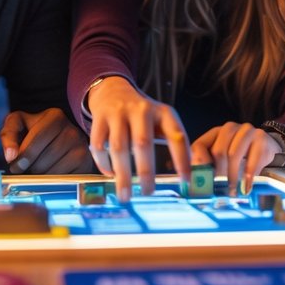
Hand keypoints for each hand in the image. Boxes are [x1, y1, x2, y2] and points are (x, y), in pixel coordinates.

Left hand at [0, 108, 94, 173]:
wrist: (60, 138)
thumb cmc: (35, 132)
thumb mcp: (19, 125)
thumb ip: (8, 134)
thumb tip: (11, 156)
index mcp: (55, 117)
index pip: (37, 139)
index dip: (23, 155)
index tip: (14, 166)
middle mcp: (72, 131)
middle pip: (44, 160)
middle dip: (30, 169)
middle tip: (27, 169)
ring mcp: (82, 149)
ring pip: (53, 173)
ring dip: (41, 177)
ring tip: (39, 171)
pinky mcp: (86, 165)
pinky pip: (64, 182)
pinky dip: (53, 183)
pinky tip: (50, 175)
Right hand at [86, 76, 191, 200]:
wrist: (113, 90)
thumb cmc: (142, 114)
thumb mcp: (161, 119)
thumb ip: (172, 140)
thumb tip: (186, 176)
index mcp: (163, 112)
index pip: (176, 135)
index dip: (182, 159)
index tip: (185, 181)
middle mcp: (141, 110)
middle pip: (143, 143)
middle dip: (146, 172)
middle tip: (148, 193)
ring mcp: (118, 113)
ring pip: (119, 147)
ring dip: (122, 174)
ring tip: (125, 194)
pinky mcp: (100, 118)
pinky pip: (99, 145)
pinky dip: (103, 164)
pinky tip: (110, 174)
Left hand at [191, 122, 279, 196]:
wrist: (267, 148)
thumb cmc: (240, 157)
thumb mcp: (223, 160)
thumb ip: (209, 167)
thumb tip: (195, 183)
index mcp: (215, 133)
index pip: (199, 146)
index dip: (199, 165)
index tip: (202, 182)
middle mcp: (230, 128)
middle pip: (218, 151)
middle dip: (218, 174)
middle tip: (220, 191)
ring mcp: (247, 131)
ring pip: (234, 155)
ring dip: (232, 177)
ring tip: (232, 191)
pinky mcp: (262, 139)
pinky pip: (252, 160)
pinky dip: (248, 177)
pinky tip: (246, 188)